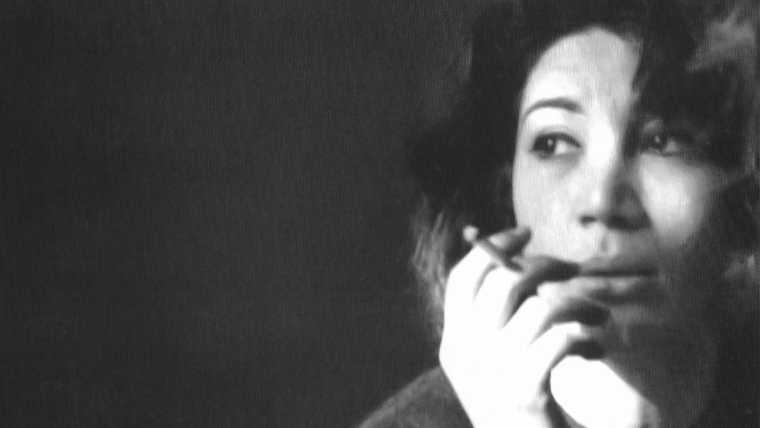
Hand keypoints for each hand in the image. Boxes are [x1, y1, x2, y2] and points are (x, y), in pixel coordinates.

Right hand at [439, 226, 607, 427]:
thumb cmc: (522, 410)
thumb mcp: (496, 361)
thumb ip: (498, 318)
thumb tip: (522, 262)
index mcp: (453, 343)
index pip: (462, 278)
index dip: (493, 248)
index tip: (525, 233)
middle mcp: (465, 354)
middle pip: (502, 283)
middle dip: (544, 265)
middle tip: (573, 269)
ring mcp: (492, 373)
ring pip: (540, 307)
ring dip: (578, 304)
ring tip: (598, 316)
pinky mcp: (524, 391)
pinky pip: (561, 338)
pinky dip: (586, 338)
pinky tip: (596, 351)